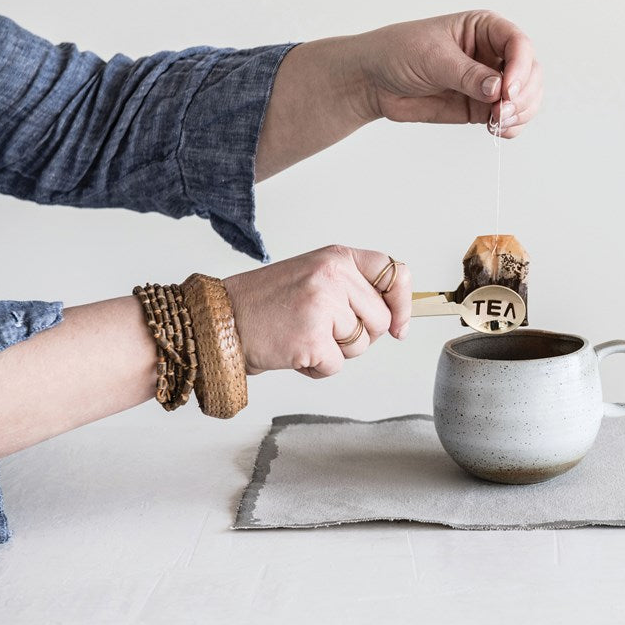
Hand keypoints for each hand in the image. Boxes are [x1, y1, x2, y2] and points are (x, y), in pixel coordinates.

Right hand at [221, 245, 410, 377]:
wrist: (221, 320)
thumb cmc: (267, 303)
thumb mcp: (315, 276)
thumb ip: (353, 288)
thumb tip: (396, 317)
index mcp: (337, 258)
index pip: (394, 273)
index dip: (402, 302)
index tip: (399, 324)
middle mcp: (334, 276)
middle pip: (380, 319)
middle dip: (358, 334)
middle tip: (321, 326)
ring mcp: (324, 305)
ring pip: (361, 345)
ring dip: (335, 351)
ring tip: (303, 334)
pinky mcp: (313, 337)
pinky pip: (337, 365)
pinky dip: (317, 367)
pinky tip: (294, 350)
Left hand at [357, 10, 542, 138]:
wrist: (375, 81)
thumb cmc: (399, 54)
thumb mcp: (433, 58)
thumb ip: (467, 74)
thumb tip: (497, 89)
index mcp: (484, 28)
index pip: (518, 44)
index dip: (520, 67)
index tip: (507, 89)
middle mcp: (492, 54)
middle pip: (530, 73)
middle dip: (524, 94)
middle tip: (503, 111)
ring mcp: (489, 83)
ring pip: (525, 98)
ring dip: (520, 113)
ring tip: (499, 123)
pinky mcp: (481, 108)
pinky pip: (508, 119)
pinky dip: (510, 127)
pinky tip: (498, 130)